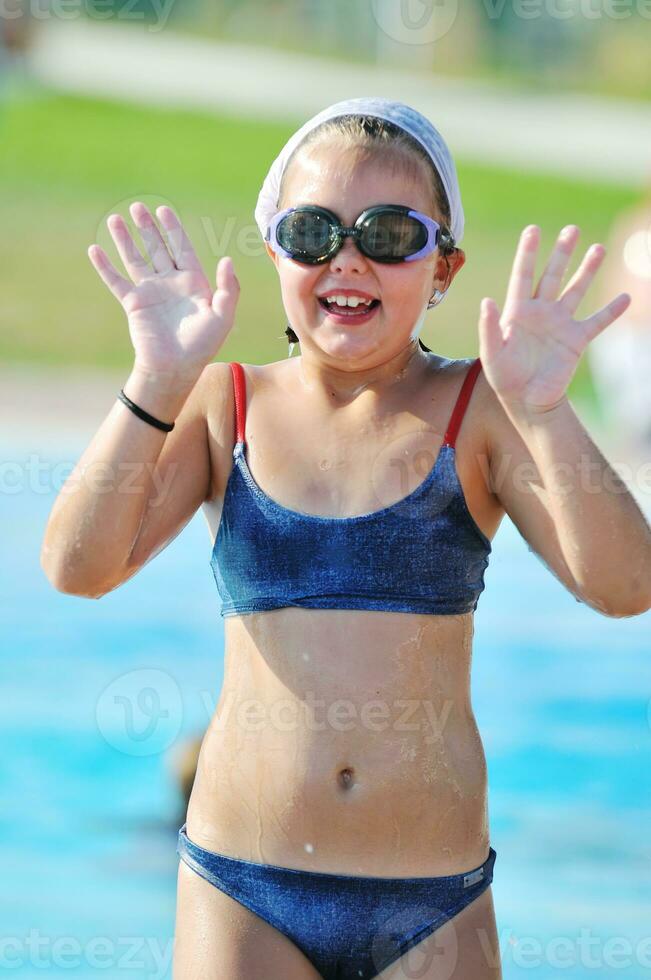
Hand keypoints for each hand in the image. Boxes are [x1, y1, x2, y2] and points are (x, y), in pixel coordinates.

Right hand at [88, 202, 239, 378]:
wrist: (175, 368)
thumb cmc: (202, 345)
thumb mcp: (223, 316)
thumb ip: (227, 288)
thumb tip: (227, 260)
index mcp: (192, 282)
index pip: (182, 248)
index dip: (173, 229)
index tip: (164, 210)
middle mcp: (170, 283)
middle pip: (157, 248)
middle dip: (148, 228)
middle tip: (138, 207)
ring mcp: (150, 292)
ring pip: (135, 259)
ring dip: (124, 239)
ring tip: (115, 219)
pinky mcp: (133, 303)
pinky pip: (116, 281)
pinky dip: (105, 266)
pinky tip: (94, 249)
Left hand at [478, 224, 630, 412]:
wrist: (527, 401)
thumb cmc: (505, 378)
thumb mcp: (491, 354)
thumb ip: (488, 328)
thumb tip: (487, 300)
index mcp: (517, 312)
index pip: (523, 276)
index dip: (527, 253)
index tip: (533, 229)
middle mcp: (541, 312)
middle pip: (552, 275)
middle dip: (562, 252)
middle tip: (572, 229)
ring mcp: (560, 324)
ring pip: (576, 290)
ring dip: (587, 270)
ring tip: (598, 248)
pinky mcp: (576, 340)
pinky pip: (597, 322)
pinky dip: (611, 311)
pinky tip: (624, 298)